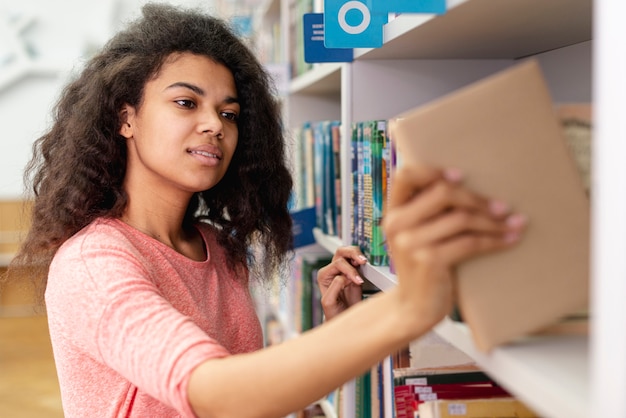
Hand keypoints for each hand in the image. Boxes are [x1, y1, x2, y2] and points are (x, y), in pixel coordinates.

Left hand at [316, 246, 367, 319]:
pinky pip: (357, 260)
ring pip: (348, 252)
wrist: (344, 318)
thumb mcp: (329, 301)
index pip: (337, 264)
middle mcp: (332, 270)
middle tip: (362, 261)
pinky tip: (364, 265)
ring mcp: (343, 270)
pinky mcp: (354, 272)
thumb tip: (344, 276)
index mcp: (324, 275)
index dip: (349, 270)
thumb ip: (334, 287)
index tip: (357, 281)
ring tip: (363, 261)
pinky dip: (361, 260)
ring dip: (357, 255)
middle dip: (352, 254)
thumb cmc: (334, 312)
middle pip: (341, 252)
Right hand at [382, 165, 525, 332]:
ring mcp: (411, 243)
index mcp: (393, 212)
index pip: (406, 175)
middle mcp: (397, 224)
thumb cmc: (422, 266)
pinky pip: (470, 243)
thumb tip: (465, 184)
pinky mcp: (429, 261)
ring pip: (461, 218)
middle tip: (502, 207)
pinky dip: (495, 241)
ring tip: (513, 223)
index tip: (461, 176)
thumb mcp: (415, 235)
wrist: (413, 307)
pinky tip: (509, 240)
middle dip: (477, 198)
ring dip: (493, 221)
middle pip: (442, 193)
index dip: (434, 170)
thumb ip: (426, 212)